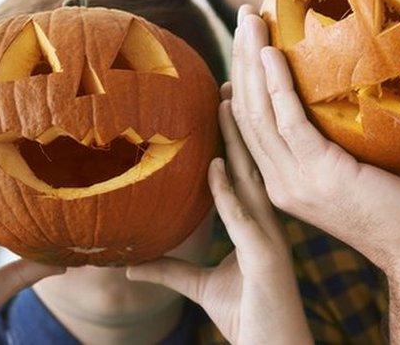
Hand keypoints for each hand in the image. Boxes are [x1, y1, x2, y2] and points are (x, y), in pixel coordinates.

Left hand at [126, 90, 310, 344]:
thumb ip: (170, 271)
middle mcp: (268, 224)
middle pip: (254, 164)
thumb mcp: (202, 287)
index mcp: (259, 224)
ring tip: (223, 105)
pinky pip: (243, 219)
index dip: (236, 135)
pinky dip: (229, 192)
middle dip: (241, 124)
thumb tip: (129, 266)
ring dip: (238, 143)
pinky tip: (218, 166)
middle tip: (227, 82)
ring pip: (253, 180)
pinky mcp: (267, 259)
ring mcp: (271, 239)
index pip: (247, 169)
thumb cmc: (249, 318)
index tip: (223, 98)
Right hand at [229, 5, 399, 279]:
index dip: (241, 78)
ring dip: (252, 59)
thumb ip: (328, 139)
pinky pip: (289, 120)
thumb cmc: (394, 204)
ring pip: (259, 111)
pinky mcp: (320, 174)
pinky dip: (276, 83)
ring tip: (251, 19)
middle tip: (244, 14)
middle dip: (240, 57)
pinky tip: (272, 52)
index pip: (247, 124)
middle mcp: (278, 182)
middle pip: (245, 111)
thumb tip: (334, 94)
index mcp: (280, 181)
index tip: (241, 42)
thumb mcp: (348, 167)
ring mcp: (295, 181)